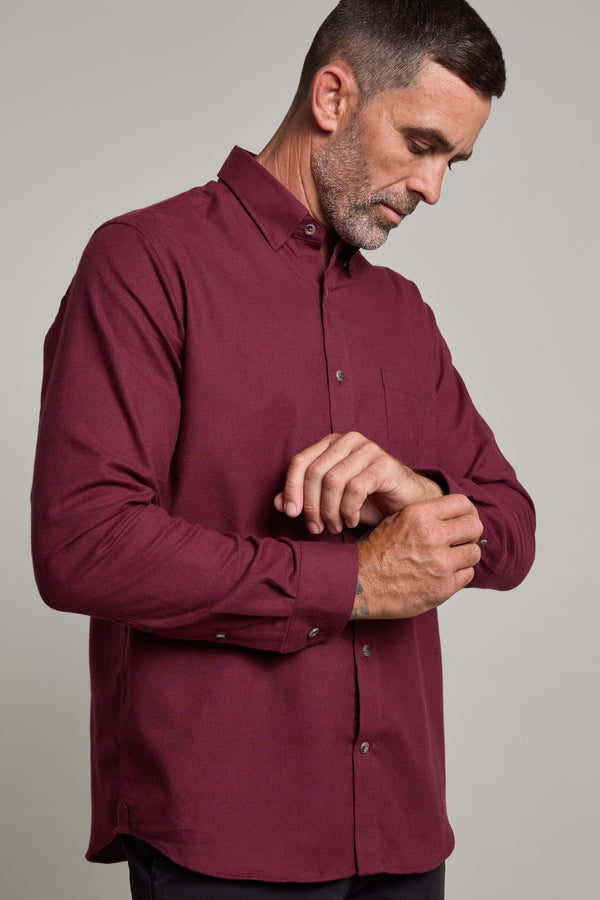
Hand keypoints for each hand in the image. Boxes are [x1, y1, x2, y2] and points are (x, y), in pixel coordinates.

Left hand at [274, 432, 442, 533]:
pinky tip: (351, 521)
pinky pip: (355, 488)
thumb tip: (277, 503)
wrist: (407, 504)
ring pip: (333, 481)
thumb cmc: (367, 501)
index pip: (300, 461)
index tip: (291, 514)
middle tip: (316, 528)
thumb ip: (304, 500)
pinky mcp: (385, 464)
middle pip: (314, 472)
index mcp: (331, 444)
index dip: (291, 488)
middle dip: (311, 505)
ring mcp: (368, 449)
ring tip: (335, 527)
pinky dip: (349, 510)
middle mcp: (348, 440)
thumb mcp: (330, 502)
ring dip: (330, 511)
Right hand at [353, 494, 483, 619]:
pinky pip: (467, 574)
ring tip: (449, 559)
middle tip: (460, 540)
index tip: (462, 520)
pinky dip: (458, 574)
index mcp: (420, 515)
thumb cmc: (376, 553)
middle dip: (469, 533)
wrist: (359, 583)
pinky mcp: (443, 587)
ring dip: (464, 555)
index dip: (466, 512)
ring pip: (474, 552)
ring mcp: (440, 563)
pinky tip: (441, 574)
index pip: (463, 503)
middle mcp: (433, 536)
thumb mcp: (398, 520)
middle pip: (475, 527)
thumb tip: (457, 515)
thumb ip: (428, 515)